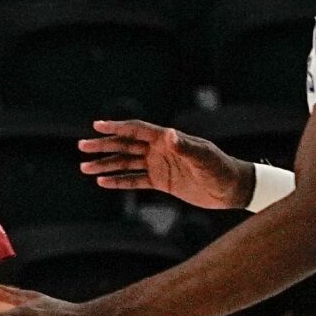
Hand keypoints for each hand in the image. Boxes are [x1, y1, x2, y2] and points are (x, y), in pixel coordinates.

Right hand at [79, 118, 252, 210]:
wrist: (232, 189)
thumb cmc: (221, 169)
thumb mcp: (204, 158)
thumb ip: (186, 146)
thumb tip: (168, 134)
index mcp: (167, 140)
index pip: (136, 131)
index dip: (117, 127)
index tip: (97, 126)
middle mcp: (159, 150)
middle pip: (125, 145)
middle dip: (103, 146)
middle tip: (82, 147)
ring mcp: (159, 165)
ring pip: (126, 163)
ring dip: (106, 164)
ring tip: (85, 168)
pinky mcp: (162, 182)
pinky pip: (135, 181)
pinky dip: (119, 181)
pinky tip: (103, 182)